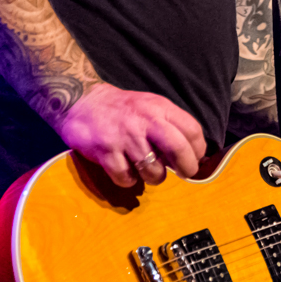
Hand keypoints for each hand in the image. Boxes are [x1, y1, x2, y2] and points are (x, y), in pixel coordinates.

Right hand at [50, 83, 207, 186]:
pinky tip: (126, 170)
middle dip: (187, 168)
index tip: (196, 159)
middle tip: (184, 173)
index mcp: (160, 108)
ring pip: (153, 171)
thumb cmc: (122, 109)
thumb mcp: (150, 106)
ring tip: (147, 170)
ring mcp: (125, 137)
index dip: (199, 150)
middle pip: (178, 148)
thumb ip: (170, 125)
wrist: (81, 101)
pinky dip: (129, 180)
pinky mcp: (106, 152)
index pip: (192, 130)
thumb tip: (192, 154)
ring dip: (154, 177)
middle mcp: (145, 121)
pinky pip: (126, 178)